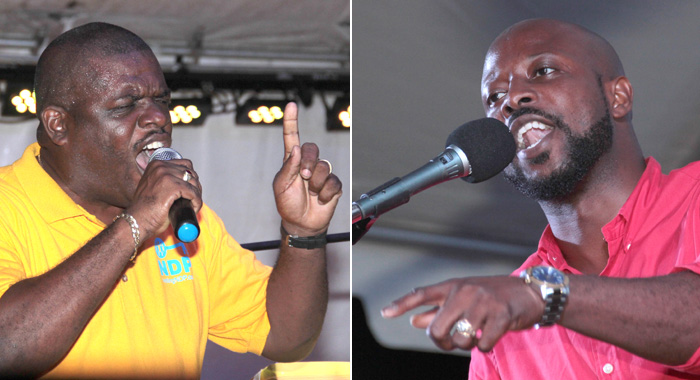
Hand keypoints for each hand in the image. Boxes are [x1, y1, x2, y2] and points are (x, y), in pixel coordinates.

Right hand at [127, 158, 202, 240]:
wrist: (136, 222)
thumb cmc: (145, 210)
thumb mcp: (154, 187)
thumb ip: (165, 181)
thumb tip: (188, 183)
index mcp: (156, 164)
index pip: (185, 164)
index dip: (190, 178)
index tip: (190, 190)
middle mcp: (161, 166)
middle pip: (191, 172)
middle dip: (195, 186)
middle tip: (193, 200)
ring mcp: (166, 176)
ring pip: (193, 182)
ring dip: (196, 195)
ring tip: (193, 205)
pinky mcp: (173, 187)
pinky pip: (193, 193)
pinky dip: (197, 202)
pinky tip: (193, 208)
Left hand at [273, 102, 341, 235]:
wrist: (302, 224)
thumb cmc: (288, 204)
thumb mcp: (281, 186)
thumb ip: (288, 167)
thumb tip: (296, 148)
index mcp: (293, 161)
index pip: (292, 137)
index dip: (292, 121)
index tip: (292, 106)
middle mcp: (308, 164)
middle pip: (313, 148)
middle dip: (308, 163)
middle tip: (303, 178)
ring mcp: (322, 174)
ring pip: (324, 167)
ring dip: (315, 183)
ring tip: (310, 193)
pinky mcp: (333, 185)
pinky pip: (333, 182)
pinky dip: (325, 194)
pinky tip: (320, 199)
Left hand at [381, 276, 543, 351]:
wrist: (530, 292)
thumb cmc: (492, 296)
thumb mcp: (464, 298)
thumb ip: (438, 310)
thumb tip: (414, 321)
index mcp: (453, 286)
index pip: (421, 294)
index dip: (401, 304)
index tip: (385, 313)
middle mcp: (464, 292)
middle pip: (437, 329)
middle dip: (443, 343)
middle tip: (453, 342)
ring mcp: (483, 303)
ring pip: (460, 340)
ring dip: (467, 345)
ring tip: (476, 335)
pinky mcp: (501, 315)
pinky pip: (482, 344)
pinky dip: (485, 346)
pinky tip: (491, 336)